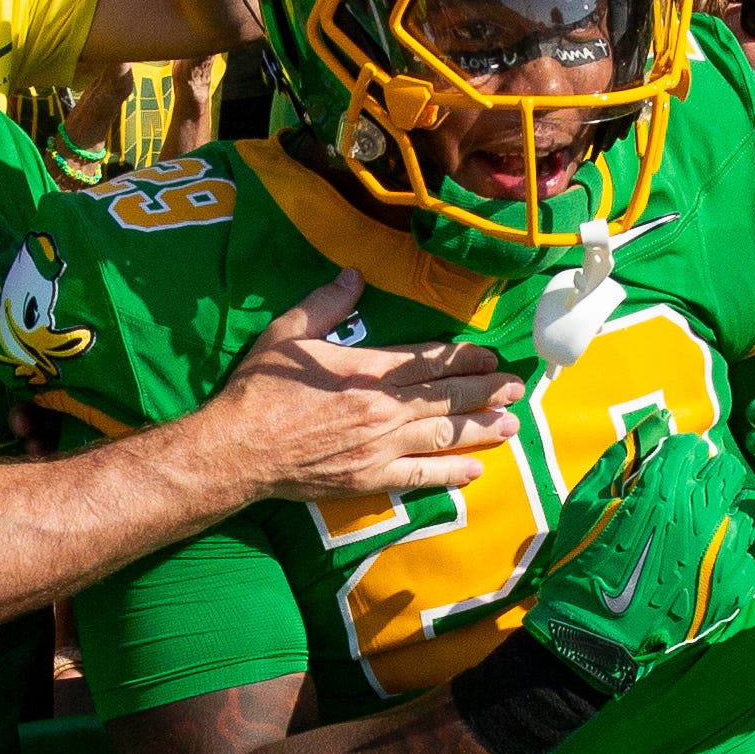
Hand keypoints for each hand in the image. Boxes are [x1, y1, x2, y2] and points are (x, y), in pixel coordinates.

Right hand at [188, 269, 519, 495]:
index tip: (490, 356)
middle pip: (447, 396)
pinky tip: (476, 469)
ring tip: (512, 424)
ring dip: (482, 428)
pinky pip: (421, 476)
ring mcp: (381, 447)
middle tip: (517, 387)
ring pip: (444, 434)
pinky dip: (452, 472)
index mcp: (368, 369)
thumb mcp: (287, 334)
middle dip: (487, 390)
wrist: (238, 449)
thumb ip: (327, 304)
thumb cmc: (259, 390)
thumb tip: (354, 274)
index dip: (464, 358)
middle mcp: (384, 408)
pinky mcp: (371, 478)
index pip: (429, 360)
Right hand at [514, 412, 754, 696]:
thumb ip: (626, 456)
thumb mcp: (585, 502)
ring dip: (732, 510)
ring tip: (711, 527)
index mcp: (664, 488)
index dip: (676, 457)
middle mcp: (703, 514)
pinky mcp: (738, 585)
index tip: (665, 474)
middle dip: (709, 477)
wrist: (593, 638)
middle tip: (690, 497)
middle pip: (729, 470)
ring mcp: (726, 552)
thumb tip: (660, 420)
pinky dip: (744, 547)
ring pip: (752, 508)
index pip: (691, 446)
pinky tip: (722, 555)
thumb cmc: (581, 566)